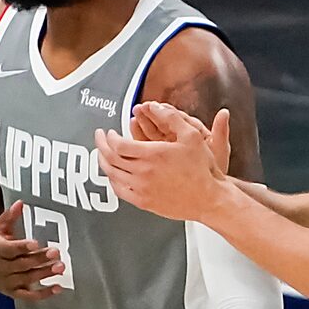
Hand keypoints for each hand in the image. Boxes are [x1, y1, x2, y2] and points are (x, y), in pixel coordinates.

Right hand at [0, 198, 63, 298]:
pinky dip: (43, 294)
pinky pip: (28, 296)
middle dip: (39, 259)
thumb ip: (8, 217)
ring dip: (44, 274)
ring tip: (60, 267)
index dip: (22, 246)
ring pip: (27, 279)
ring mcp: (6, 282)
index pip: (9, 249)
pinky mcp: (13, 292)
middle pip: (22, 264)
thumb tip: (20, 203)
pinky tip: (57, 287)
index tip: (35, 243)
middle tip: (56, 252)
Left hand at [96, 103, 231, 222]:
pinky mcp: (143, 202)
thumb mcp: (191, 136)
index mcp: (152, 155)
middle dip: (101, 146)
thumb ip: (170, 118)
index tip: (109, 132)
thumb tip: (153, 106)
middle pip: (111, 159)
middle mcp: (143, 173)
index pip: (118, 145)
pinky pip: (119, 191)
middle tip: (99, 138)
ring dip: (104, 162)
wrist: (209, 199)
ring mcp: (141, 189)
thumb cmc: (203, 169)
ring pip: (112, 175)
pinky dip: (112, 180)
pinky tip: (113, 174)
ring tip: (102, 154)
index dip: (110, 137)